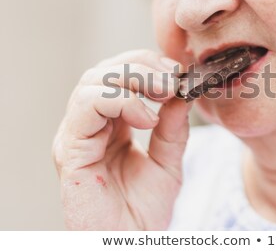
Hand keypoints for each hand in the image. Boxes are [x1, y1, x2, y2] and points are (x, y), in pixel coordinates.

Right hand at [52, 50, 191, 229]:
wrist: (131, 243)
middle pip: (105, 71)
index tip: (178, 73)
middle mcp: (89, 126)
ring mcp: (77, 135)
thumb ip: (173, 128)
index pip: (119, 74)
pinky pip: (87, 105)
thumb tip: (182, 93)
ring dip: (132, 78)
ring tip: (164, 95)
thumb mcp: (168, 161)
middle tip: (172, 80)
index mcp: (109, 125)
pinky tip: (146, 119)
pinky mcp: (69, 149)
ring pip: (92, 81)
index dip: (148, 65)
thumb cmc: (143, 210)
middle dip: (142, 66)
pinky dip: (120, 101)